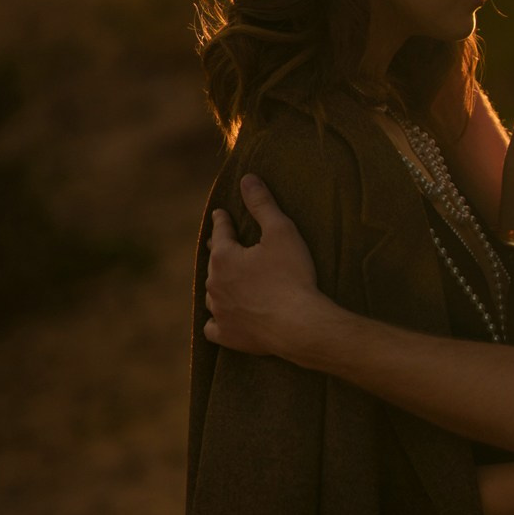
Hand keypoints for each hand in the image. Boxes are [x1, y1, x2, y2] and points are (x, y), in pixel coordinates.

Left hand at [205, 175, 325, 357]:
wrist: (299, 325)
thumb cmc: (292, 276)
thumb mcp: (281, 232)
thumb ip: (262, 204)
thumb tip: (247, 178)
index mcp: (223, 257)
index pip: (220, 231)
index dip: (223, 220)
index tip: (221, 214)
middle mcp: (214, 284)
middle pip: (214, 262)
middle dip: (220, 252)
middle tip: (224, 246)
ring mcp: (219, 312)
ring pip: (213, 293)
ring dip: (220, 285)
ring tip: (228, 283)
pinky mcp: (228, 335)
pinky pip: (214, 327)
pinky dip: (218, 321)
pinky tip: (223, 319)